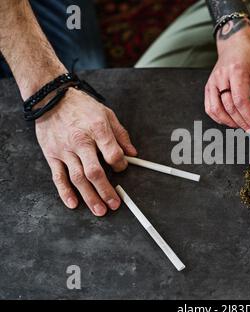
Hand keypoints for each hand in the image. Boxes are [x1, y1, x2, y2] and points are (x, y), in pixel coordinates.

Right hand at [35, 88, 137, 215]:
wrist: (50, 97)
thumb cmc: (81, 106)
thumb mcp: (107, 114)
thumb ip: (121, 135)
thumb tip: (132, 153)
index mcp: (97, 130)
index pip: (113, 154)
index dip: (120, 165)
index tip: (122, 169)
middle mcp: (80, 142)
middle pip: (94, 172)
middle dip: (106, 191)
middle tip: (114, 204)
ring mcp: (64, 150)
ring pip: (78, 178)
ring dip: (89, 197)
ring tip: (99, 210)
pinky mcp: (52, 155)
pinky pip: (58, 177)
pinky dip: (65, 192)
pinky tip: (73, 203)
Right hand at [205, 25, 249, 129]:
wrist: (235, 45)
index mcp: (237, 72)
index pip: (241, 101)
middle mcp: (221, 78)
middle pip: (230, 108)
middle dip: (243, 123)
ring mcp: (212, 83)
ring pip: (217, 110)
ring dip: (231, 123)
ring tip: (243, 126)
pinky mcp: (208, 87)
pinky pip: (210, 108)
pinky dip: (219, 118)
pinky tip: (231, 121)